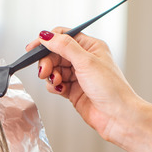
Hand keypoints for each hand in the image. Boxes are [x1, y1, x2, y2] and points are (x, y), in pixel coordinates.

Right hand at [27, 29, 151, 151]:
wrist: (118, 117)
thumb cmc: (111, 89)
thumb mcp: (86, 62)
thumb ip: (65, 47)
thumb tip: (47, 35)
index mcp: (91, 47)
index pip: (64, 37)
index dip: (47, 41)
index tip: (33, 48)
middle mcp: (84, 60)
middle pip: (56, 54)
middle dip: (47, 61)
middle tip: (44, 71)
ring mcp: (78, 76)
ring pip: (54, 69)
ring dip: (51, 75)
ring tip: (56, 81)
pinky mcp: (73, 90)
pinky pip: (56, 83)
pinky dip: (54, 86)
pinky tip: (60, 89)